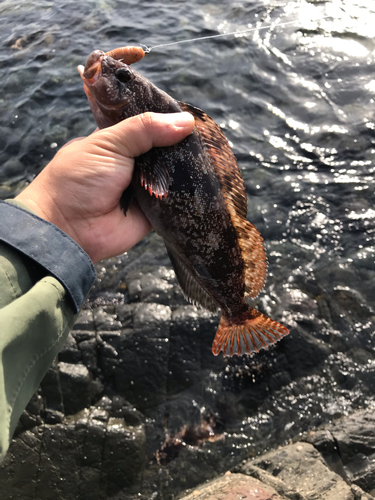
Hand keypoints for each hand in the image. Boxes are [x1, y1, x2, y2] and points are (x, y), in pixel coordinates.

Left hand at [15, 112, 194, 262]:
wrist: (69, 228)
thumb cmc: (79, 180)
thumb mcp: (109, 143)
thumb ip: (145, 129)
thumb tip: (187, 121)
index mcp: (120, 141)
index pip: (150, 125)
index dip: (169, 119)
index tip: (192, 114)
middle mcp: (135, 163)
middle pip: (168, 149)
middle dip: (184, 144)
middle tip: (208, 136)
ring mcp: (147, 188)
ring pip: (176, 174)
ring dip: (190, 168)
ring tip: (214, 156)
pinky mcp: (157, 211)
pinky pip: (178, 200)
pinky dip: (190, 193)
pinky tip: (207, 180)